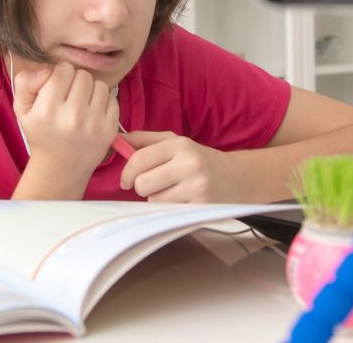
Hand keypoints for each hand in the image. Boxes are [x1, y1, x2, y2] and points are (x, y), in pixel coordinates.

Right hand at [12, 61, 118, 181]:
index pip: (62, 70)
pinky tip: (92, 112)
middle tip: (69, 96)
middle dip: (75, 81)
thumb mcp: (22, 109)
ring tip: (81, 103)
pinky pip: (112, 98)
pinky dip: (103, 101)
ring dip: (90, 90)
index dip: (59, 74)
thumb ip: (25, 82)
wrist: (61, 167)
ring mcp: (94, 123)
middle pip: (82, 75)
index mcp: (48, 111)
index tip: (56, 87)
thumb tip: (46, 69)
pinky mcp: (110, 128)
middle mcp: (72, 117)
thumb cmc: (41, 133)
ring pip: (99, 84)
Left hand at [118, 131, 247, 202]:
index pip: (139, 159)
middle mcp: (189, 164)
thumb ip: (144, 140)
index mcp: (180, 145)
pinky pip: (168, 213)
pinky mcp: (201, 208)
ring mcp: (197, 188)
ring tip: (174, 191)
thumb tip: (116, 140)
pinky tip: (183, 200)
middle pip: (142, 184)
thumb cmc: (198, 159)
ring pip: (153, 201)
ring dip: (157, 199)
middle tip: (155, 185)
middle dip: (142, 187)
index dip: (126, 172)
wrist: (236, 177)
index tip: (126, 180)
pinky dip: (170, 209)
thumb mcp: (175, 142)